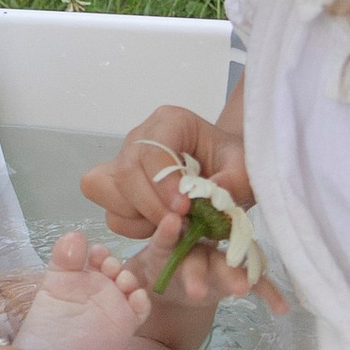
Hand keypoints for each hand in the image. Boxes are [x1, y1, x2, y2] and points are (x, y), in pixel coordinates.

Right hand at [81, 98, 264, 311]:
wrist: (227, 171)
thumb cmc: (233, 164)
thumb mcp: (244, 171)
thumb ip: (231, 184)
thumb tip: (206, 202)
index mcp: (170, 122)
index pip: (151, 150)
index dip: (163, 183)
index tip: (184, 209)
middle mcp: (140, 138)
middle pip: (124, 172)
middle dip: (150, 205)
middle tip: (180, 224)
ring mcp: (125, 162)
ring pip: (106, 190)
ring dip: (138, 216)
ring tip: (172, 224)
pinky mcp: (118, 188)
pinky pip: (111, 212)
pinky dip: (133, 227)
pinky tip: (160, 226)